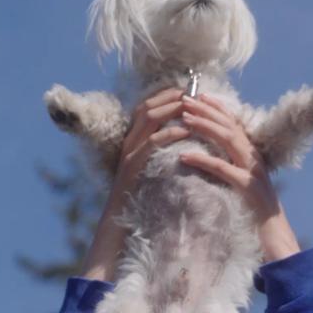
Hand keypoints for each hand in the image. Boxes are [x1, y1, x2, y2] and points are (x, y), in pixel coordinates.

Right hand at [80, 88, 188, 280]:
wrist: (120, 224)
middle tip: (192, 91)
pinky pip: (151, 143)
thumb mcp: (151, 170)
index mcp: (132, 140)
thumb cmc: (140, 199)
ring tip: (191, 105)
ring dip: (171, 109)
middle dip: (171, 96)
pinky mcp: (132, 165)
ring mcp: (128, 153)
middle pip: (147, 107)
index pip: (147, 106)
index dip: (166, 94)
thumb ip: (160, 154)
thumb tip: (182, 138)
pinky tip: (185, 131)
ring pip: (148, 120)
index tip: (187, 88)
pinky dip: (169, 133)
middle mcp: (127, 142)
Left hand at [177, 94, 301, 261]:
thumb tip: (211, 158)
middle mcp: (254, 158)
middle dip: (206, 110)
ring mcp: (252, 171)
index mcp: (252, 156)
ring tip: (184, 118)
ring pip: (228, 139)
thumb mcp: (242, 186)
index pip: (234, 124)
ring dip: (204, 126)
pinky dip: (202, 160)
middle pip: (229, 126)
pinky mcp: (247, 187)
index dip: (216, 108)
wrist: (276, 239)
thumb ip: (232, 170)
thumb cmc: (255, 215)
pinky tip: (183, 156)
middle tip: (185, 99)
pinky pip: (222, 168)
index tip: (198, 96)